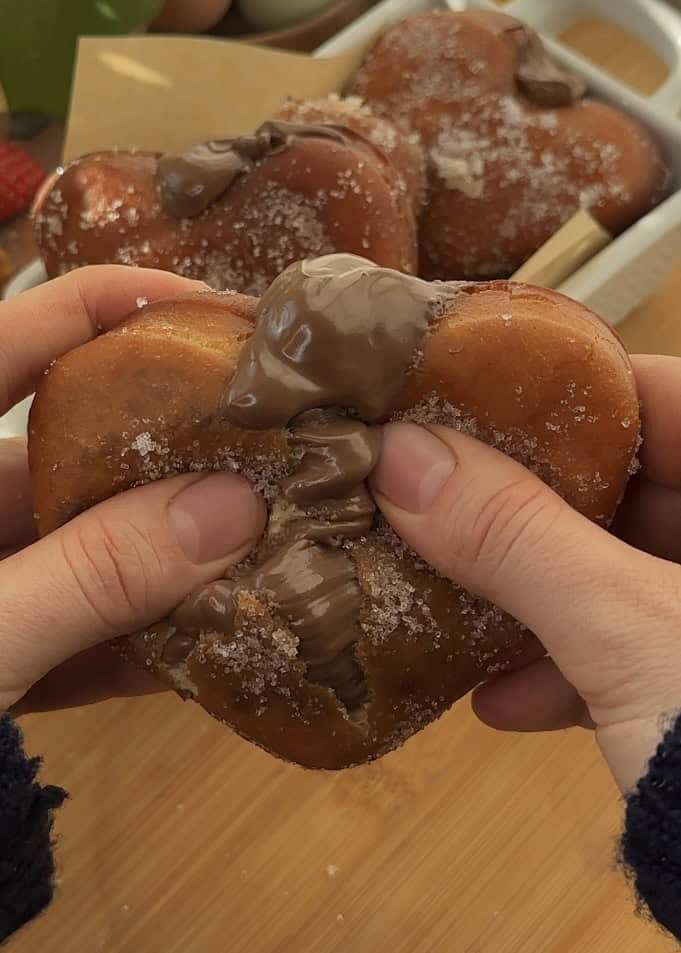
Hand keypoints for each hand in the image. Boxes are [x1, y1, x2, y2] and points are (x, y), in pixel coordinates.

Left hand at [0, 266, 264, 714]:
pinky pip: (77, 629)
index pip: (28, 332)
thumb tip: (234, 510)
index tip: (231, 315)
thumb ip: (91, 575)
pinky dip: (136, 643)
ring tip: (272, 556)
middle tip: (279, 455)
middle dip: (181, 456)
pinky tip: (206, 653)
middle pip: (85, 448)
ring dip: (176, 561)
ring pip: (92, 547)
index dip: (126, 304)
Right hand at [372, 354, 680, 792]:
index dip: (567, 391)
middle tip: (445, 504)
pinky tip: (509, 702)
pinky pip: (644, 653)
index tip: (475, 399)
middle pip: (635, 491)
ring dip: (539, 600)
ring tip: (456, 607)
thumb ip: (517, 538)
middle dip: (531, 511)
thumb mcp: (629, 634)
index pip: (666, 397)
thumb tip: (404, 462)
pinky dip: (576, 671)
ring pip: (628, 578)